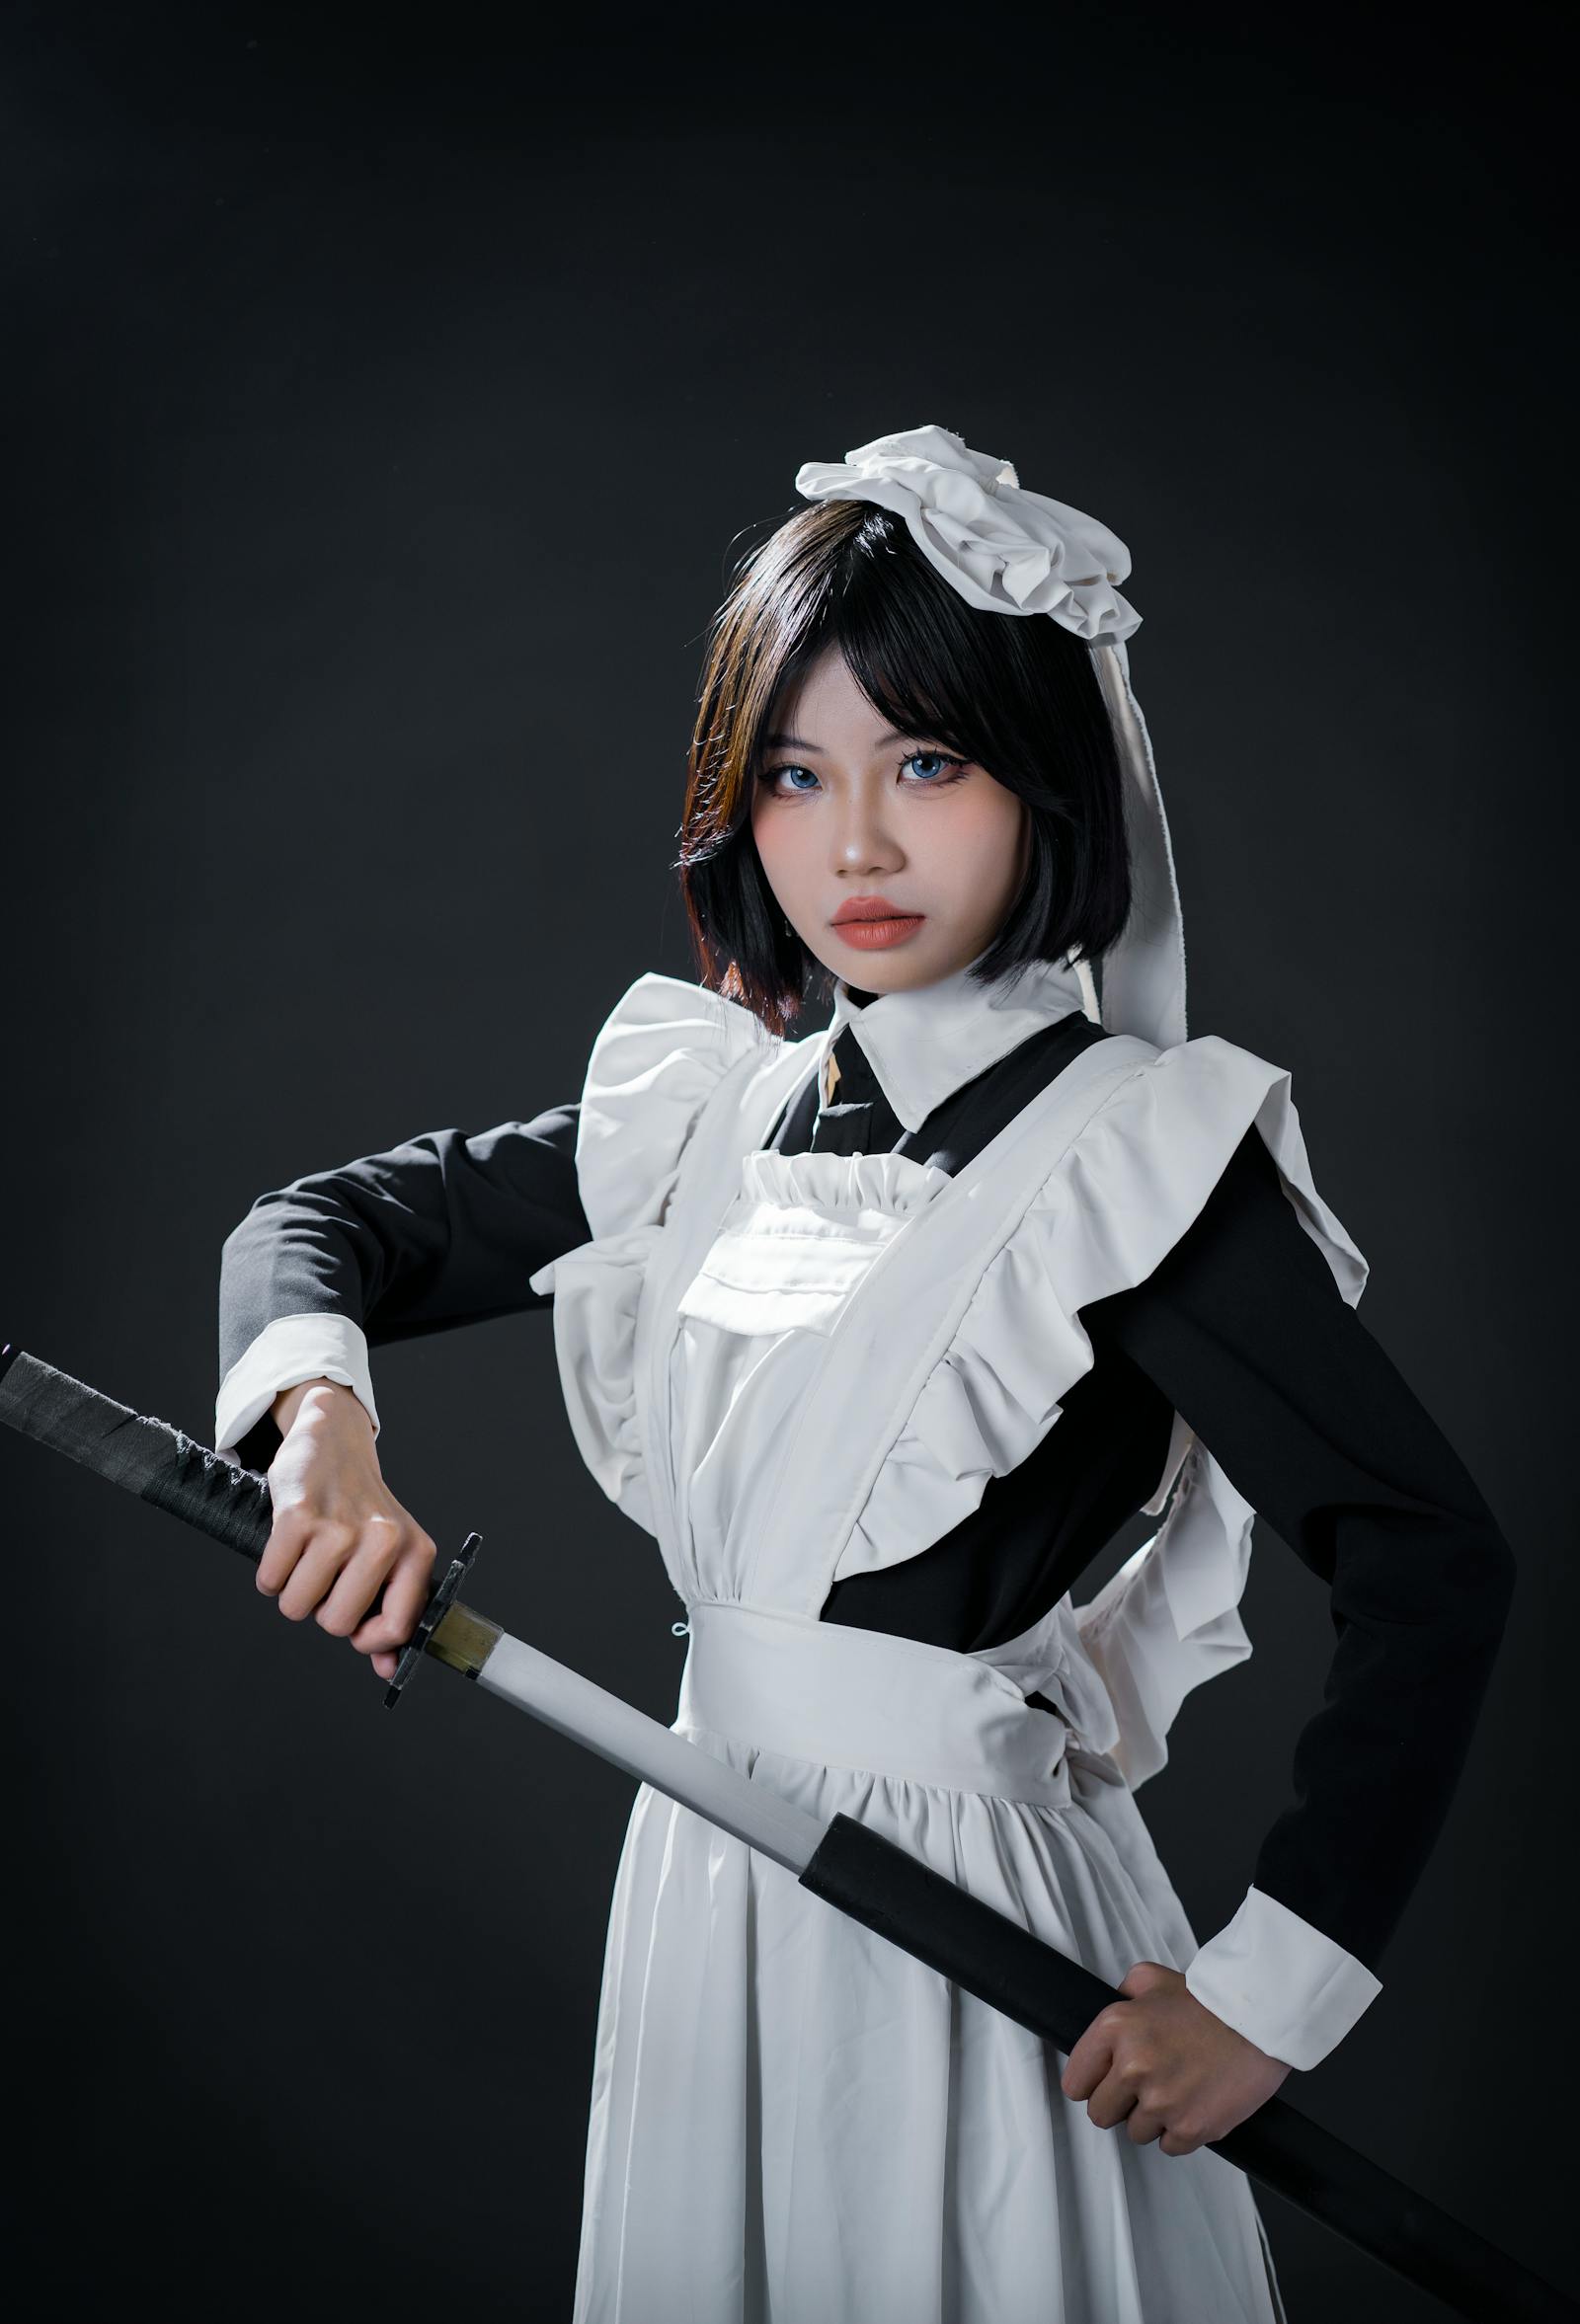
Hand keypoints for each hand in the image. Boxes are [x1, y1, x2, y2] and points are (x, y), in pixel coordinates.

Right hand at [258, 1382, 437, 1681]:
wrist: (336, 1443)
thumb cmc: (363, 1510)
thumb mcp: (393, 1554)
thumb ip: (392, 1611)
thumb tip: (387, 1669)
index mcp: (415, 1553)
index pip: (397, 1627)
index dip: (367, 1640)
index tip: (355, 1629)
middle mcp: (384, 1539)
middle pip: (336, 1624)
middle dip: (321, 1611)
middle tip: (326, 1579)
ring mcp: (340, 1526)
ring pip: (297, 1607)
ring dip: (292, 1592)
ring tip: (306, 1560)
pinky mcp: (297, 1514)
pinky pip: (271, 1581)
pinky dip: (271, 1575)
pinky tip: (286, 1548)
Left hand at [1059, 1960, 1291, 2156]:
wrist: (1259, 2022)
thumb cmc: (1210, 2002)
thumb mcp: (1154, 1979)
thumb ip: (1125, 1991)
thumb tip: (1115, 2003)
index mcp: (1116, 2029)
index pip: (1075, 2082)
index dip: (1091, 2083)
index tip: (1104, 2083)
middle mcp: (1132, 2067)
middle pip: (1100, 2114)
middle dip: (1119, 2104)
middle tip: (1144, 2088)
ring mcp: (1161, 2102)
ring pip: (1135, 2132)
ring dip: (1152, 2118)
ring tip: (1177, 2089)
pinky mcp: (1189, 2128)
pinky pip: (1167, 2146)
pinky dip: (1179, 2132)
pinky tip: (1193, 2104)